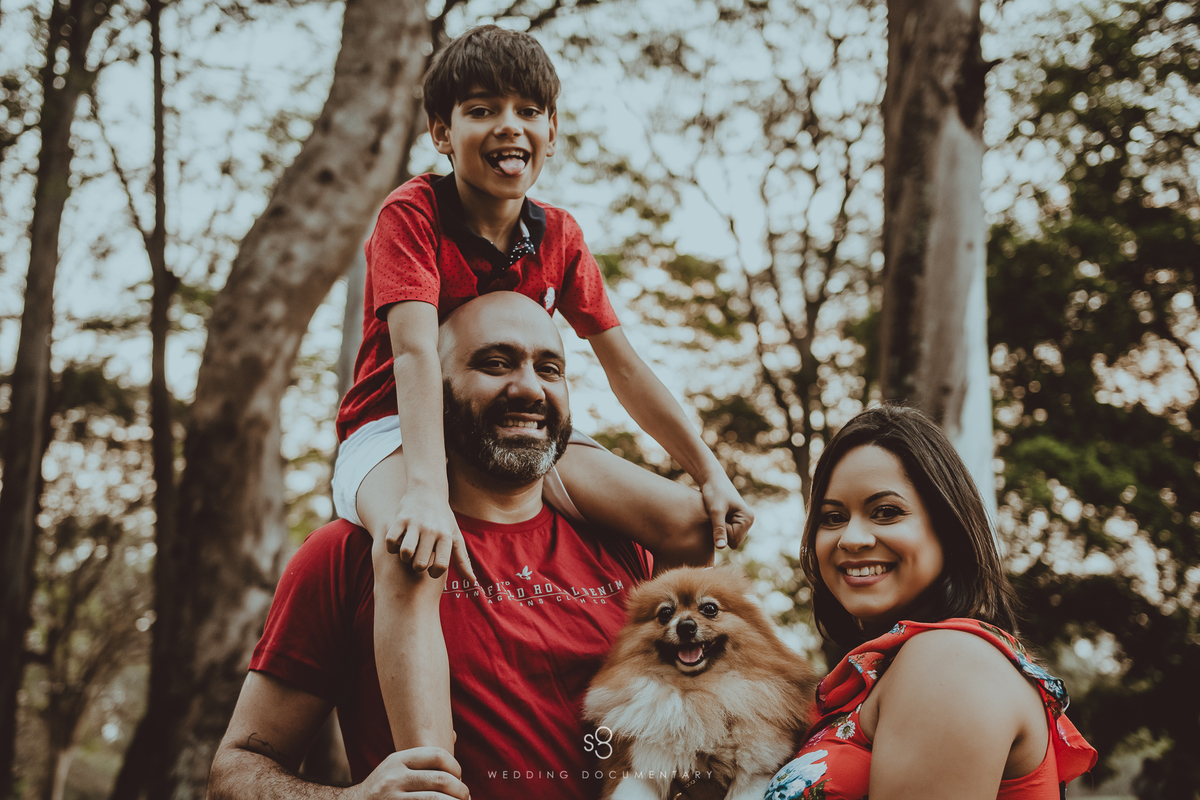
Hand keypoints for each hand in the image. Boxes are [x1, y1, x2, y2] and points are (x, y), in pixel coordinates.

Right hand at [353, 747, 468, 799]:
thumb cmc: (383, 786)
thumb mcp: (396, 766)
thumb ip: (423, 757)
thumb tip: (455, 735)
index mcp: (398, 760)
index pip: (437, 755)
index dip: (455, 766)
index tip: (459, 776)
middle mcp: (394, 778)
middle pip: (441, 780)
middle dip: (460, 789)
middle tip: (466, 795)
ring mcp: (393, 799)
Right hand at [385, 491, 475, 582]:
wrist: (428, 491)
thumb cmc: (443, 519)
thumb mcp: (455, 537)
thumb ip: (463, 560)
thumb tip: (472, 582)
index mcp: (446, 536)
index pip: (441, 565)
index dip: (434, 573)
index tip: (432, 569)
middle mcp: (431, 530)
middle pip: (419, 564)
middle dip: (417, 566)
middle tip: (418, 559)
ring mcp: (415, 524)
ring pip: (405, 553)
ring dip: (404, 557)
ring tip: (408, 552)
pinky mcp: (400, 519)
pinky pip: (390, 541)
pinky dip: (391, 547)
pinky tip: (398, 543)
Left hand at [699, 474, 752, 549]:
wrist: (711, 479)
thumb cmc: (714, 492)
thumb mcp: (715, 511)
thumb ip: (719, 529)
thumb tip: (721, 547)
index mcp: (748, 519)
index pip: (733, 541)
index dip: (721, 531)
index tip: (716, 516)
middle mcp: (748, 522)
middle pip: (732, 542)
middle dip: (721, 532)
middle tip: (715, 516)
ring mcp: (742, 522)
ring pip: (728, 539)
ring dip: (719, 529)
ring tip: (716, 515)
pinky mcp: (735, 521)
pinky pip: (726, 533)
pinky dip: (718, 527)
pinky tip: (716, 515)